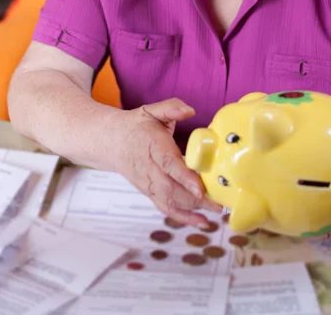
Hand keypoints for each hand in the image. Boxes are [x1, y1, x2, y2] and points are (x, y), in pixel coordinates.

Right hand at [111, 98, 221, 227]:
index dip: (184, 178)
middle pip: (171, 189)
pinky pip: (166, 208)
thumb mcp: (151, 111)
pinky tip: (201, 222)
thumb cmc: (136, 126)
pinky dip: (183, 217)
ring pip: (170, 201)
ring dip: (193, 210)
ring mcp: (148, 183)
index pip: (168, 164)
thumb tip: (190, 110)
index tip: (200, 187)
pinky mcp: (150, 192)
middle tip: (218, 203)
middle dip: (195, 199)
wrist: (112, 141)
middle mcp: (149, 168)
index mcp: (152, 146)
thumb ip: (170, 108)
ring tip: (215, 211)